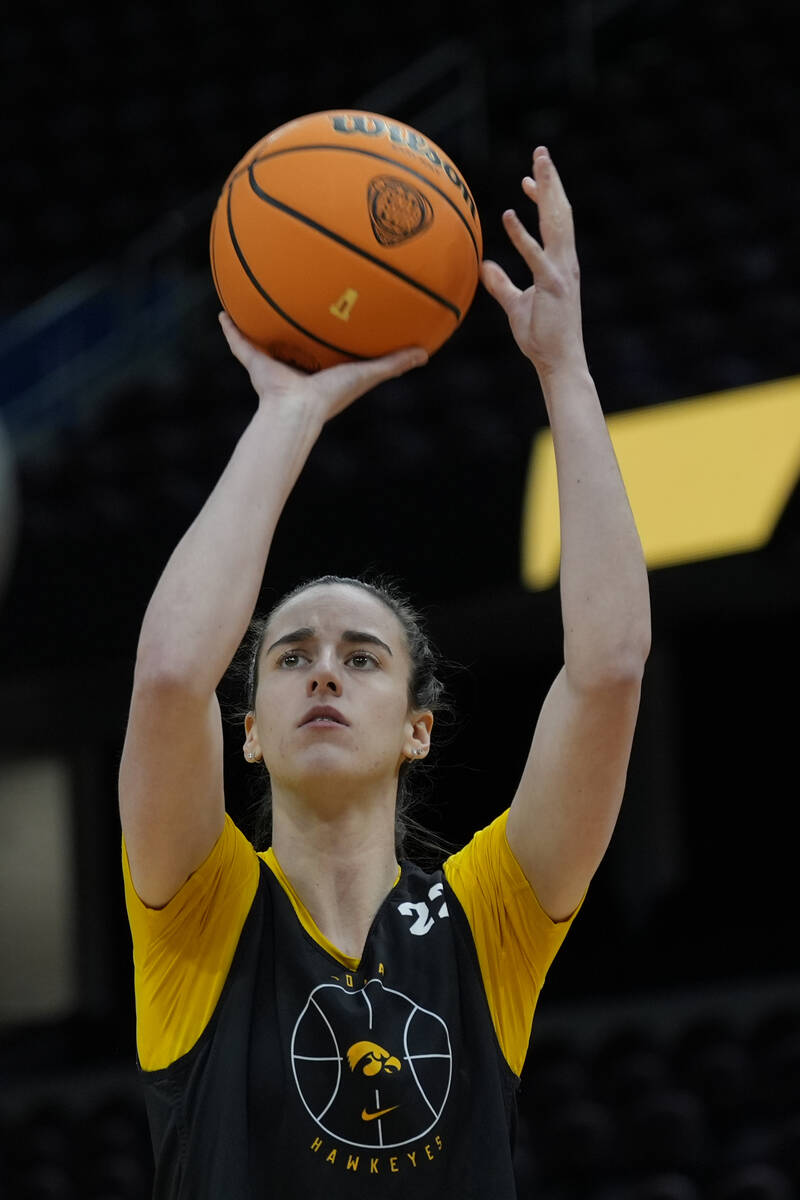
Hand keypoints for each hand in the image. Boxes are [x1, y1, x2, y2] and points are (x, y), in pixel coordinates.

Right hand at [218, 312, 427, 424]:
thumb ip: (394, 364)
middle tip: (292, 297)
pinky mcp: (254, 363)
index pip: (325, 346)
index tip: (331, 311)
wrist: (298, 409)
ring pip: (263, 339)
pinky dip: (231, 330)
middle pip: (292, 340)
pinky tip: (224, 311)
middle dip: (290, 323)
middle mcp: (295, 365)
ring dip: (257, 322)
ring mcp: (272, 363)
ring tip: (251, 297)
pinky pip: (240, 342)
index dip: (327, 331)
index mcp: (320, 368)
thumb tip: (425, 353)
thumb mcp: (368, 373)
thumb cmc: (333, 395)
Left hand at [481, 147, 585, 378]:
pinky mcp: (552, 286)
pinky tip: (509, 216)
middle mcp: (565, 261)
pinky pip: (535, 256)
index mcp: (559, 263)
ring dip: (546, 193)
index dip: (543, 198)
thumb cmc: (541, 337)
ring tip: (535, 167)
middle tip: (541, 152)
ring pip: (556, 224)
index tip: (529, 179)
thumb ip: (501, 284)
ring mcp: (561, 272)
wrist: (559, 361)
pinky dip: (522, 235)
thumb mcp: (516, 306)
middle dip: (551, 181)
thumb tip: (485, 266)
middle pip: (559, 212)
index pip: (553, 222)